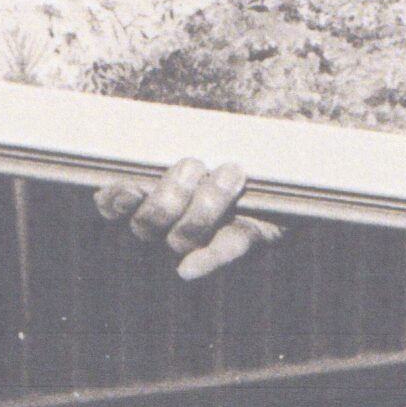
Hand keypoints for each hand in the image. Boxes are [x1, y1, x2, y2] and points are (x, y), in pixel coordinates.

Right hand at [92, 158, 285, 282]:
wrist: (288, 160)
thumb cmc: (228, 139)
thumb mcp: (197, 136)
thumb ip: (165, 141)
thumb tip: (122, 147)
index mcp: (154, 196)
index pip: (116, 208)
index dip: (116, 203)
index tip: (131, 188)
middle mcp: (170, 226)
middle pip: (148, 225)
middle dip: (169, 196)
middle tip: (194, 166)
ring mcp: (205, 239)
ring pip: (183, 238)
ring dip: (205, 205)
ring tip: (231, 173)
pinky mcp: (245, 239)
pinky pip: (225, 252)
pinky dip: (206, 260)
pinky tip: (188, 270)